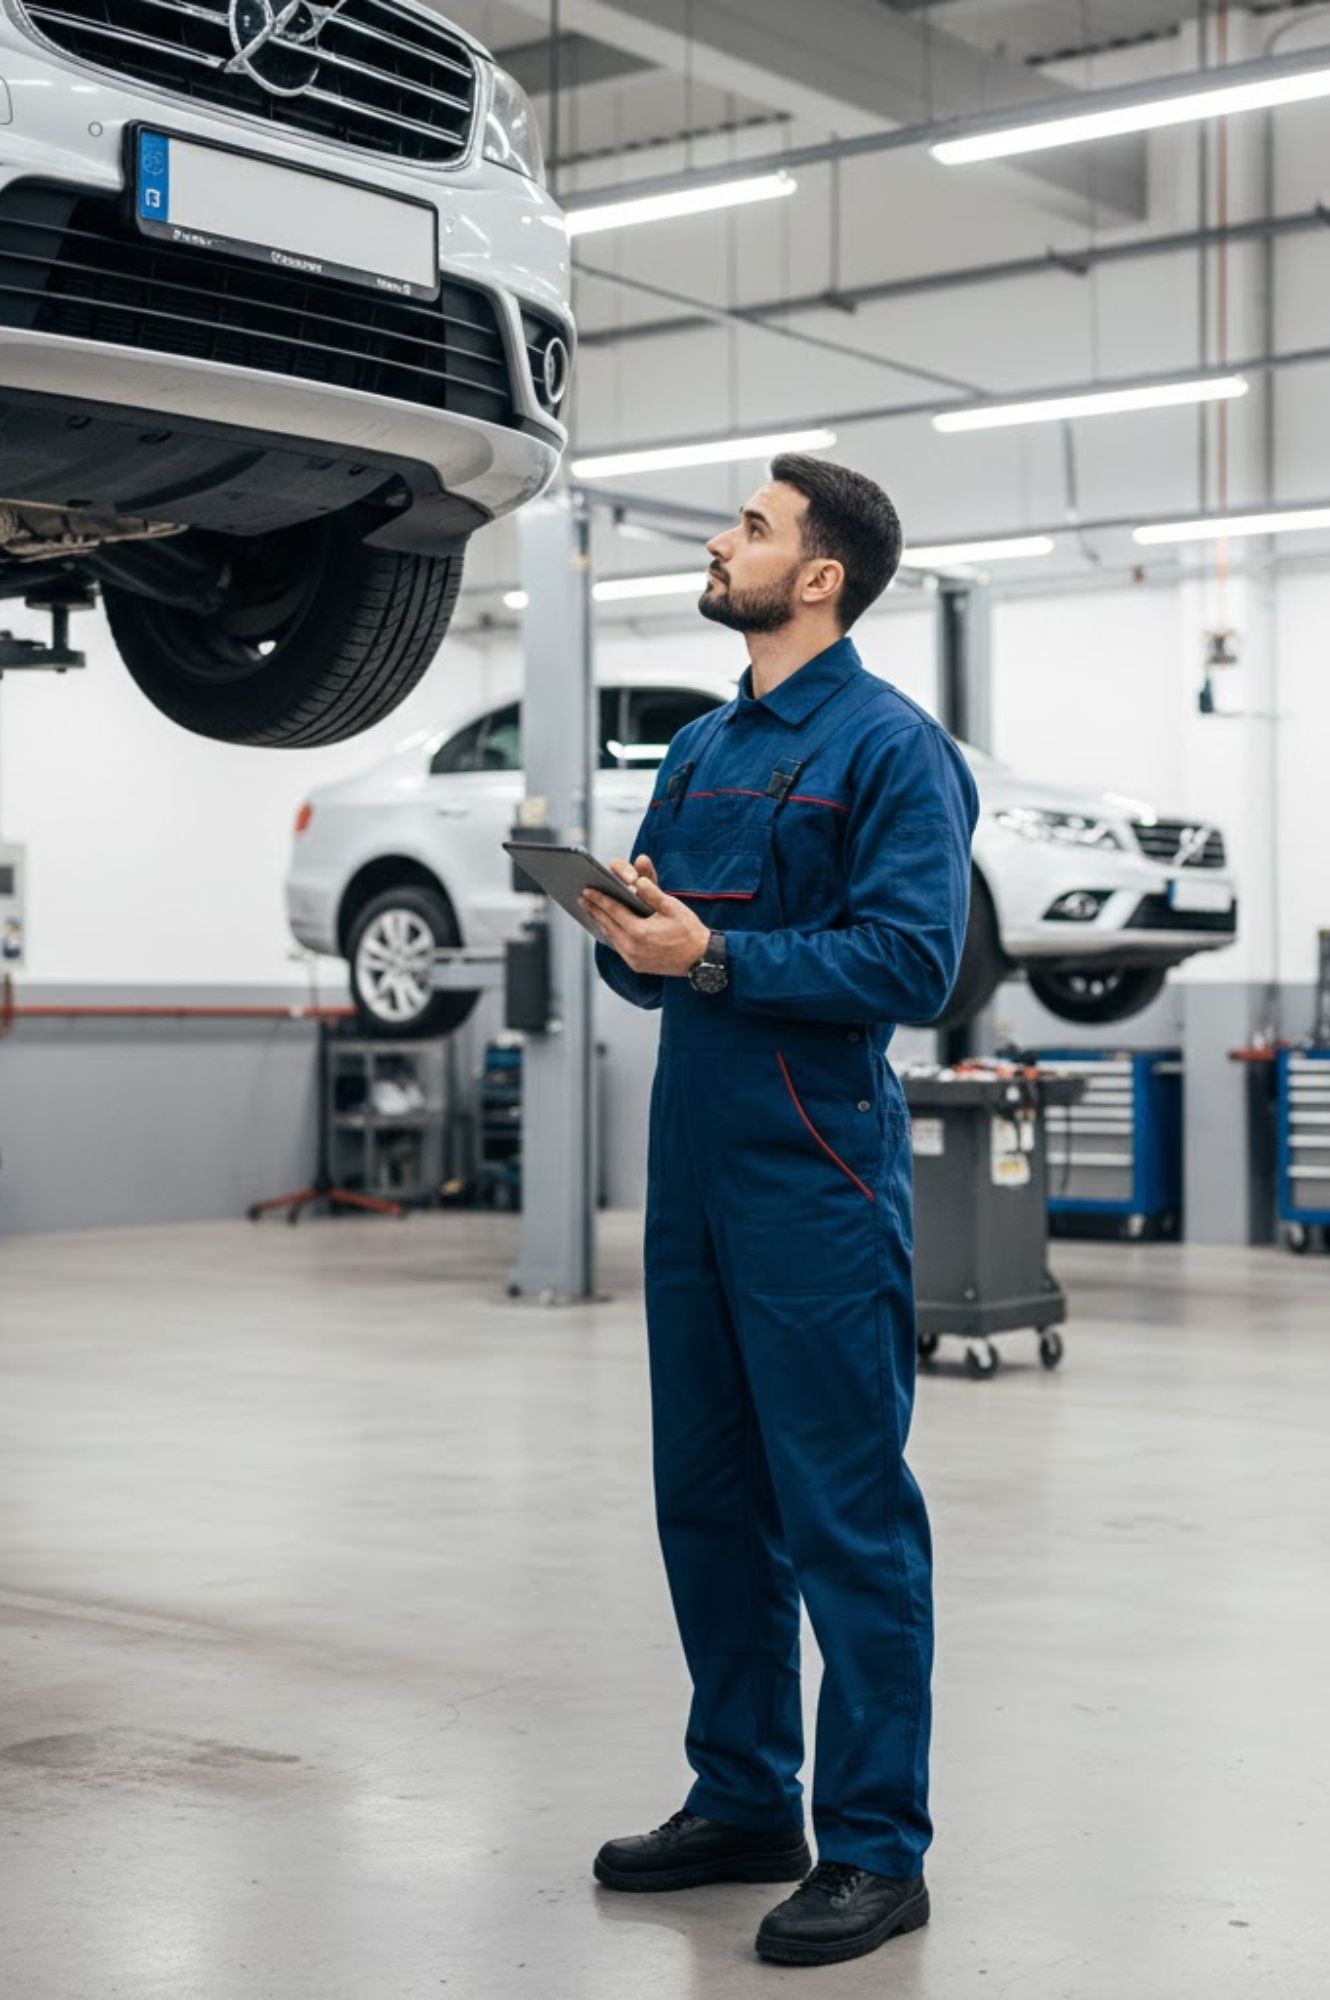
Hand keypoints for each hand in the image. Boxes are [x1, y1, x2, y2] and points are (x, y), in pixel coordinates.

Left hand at [580, 854, 710, 976]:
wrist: (701, 959)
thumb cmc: (689, 931)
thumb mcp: (672, 907)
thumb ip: (653, 893)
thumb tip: (637, 882)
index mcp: (639, 931)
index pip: (613, 910)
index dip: (598, 899)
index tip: (587, 890)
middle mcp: (632, 947)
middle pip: (607, 924)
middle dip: (594, 910)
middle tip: (582, 898)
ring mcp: (633, 959)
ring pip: (611, 937)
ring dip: (601, 922)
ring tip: (592, 911)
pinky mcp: (636, 965)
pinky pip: (619, 947)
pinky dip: (611, 935)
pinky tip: (608, 927)